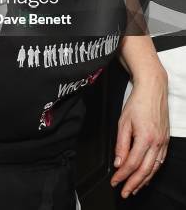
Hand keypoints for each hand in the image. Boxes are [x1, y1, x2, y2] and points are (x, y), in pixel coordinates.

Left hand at [110, 69, 169, 197]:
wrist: (153, 89)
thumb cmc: (138, 102)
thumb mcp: (123, 122)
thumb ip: (121, 144)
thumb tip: (118, 162)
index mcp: (145, 137)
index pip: (132, 163)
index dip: (122, 175)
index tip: (115, 181)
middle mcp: (157, 142)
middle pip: (145, 170)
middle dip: (133, 183)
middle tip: (124, 192)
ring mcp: (163, 142)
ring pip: (154, 168)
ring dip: (144, 180)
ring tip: (134, 188)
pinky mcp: (165, 139)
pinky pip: (160, 160)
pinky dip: (152, 171)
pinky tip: (146, 175)